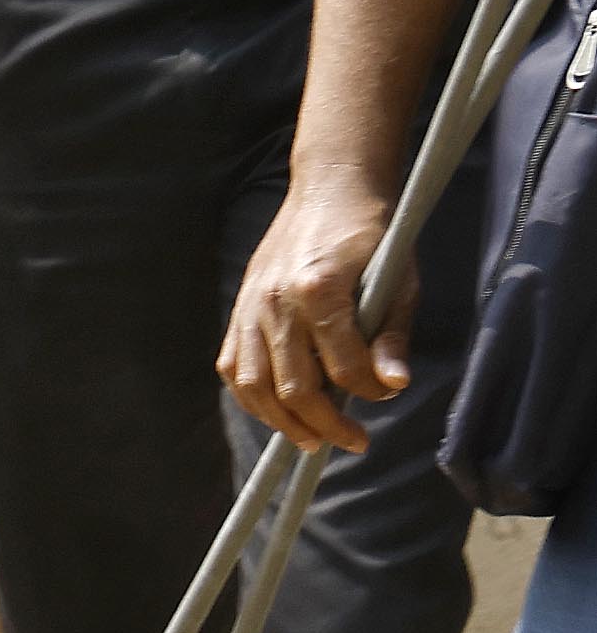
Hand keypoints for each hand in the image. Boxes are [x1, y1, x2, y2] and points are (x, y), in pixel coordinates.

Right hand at [224, 182, 399, 452]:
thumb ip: (392, 336)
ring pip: (254, 385)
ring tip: (311, 440)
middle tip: (356, 443)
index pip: (345, 369)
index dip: (372, 393)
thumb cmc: (371, 235)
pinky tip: (276, 409)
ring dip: (283, 422)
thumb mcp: (399, 282)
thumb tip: (393, 384)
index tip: (389, 392)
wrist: (330, 189)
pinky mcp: (239, 307)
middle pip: (295, 388)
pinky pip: (233, 365)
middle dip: (328, 426)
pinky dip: (250, 395)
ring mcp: (250, 305)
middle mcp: (276, 302)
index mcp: (318, 290)